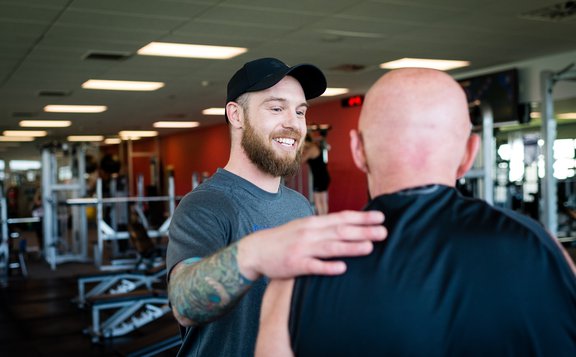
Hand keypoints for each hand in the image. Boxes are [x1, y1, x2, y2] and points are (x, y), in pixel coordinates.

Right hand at [238, 210, 385, 279]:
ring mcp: (302, 249)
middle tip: (384, 233)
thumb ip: (324, 227)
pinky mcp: (295, 265)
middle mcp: (309, 233)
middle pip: (340, 231)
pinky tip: (342, 268)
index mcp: (313, 223)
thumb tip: (348, 226)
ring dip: (351, 247)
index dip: (362, 217)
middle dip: (363, 231)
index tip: (381, 217)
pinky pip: (313, 266)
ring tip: (369, 248)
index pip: (342, 217)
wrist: (256, 250)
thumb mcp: (304, 227)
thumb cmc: (284, 239)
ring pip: (330, 247)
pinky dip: (328, 266)